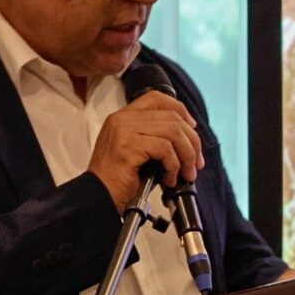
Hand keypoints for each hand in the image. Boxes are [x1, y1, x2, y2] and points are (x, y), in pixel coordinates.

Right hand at [86, 90, 203, 209]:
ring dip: (187, 155)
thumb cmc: (117, 179)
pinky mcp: (129, 146)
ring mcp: (124, 131)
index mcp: (123, 116)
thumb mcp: (136, 150)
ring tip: (186, 173)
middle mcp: (122, 119)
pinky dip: (174, 165)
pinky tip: (169, 178)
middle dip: (192, 141)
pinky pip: (165, 149)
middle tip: (196, 162)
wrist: (98, 196)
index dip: (180, 110)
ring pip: (173, 132)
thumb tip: (187, 139)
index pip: (157, 98)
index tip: (192, 128)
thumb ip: (153, 136)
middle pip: (171, 117)